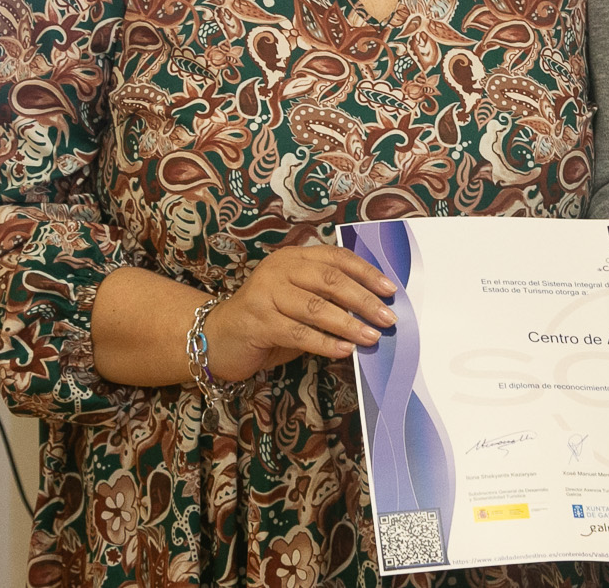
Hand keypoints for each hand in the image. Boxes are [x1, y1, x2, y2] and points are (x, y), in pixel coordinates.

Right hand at [202, 244, 398, 380]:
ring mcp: (266, 294)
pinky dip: (325, 343)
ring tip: (371, 337)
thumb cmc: (267, 319)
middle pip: (330, 280)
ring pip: (316, 307)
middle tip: (387, 318)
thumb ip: (328, 299)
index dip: (366, 272)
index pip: (337, 258)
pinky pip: (299, 333)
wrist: (218, 337)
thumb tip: (372, 310)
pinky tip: (344, 351)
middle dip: (363, 300)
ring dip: (348, 324)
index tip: (390, 290)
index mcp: (293, 259)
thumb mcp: (298, 300)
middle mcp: (279, 270)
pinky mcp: (258, 322)